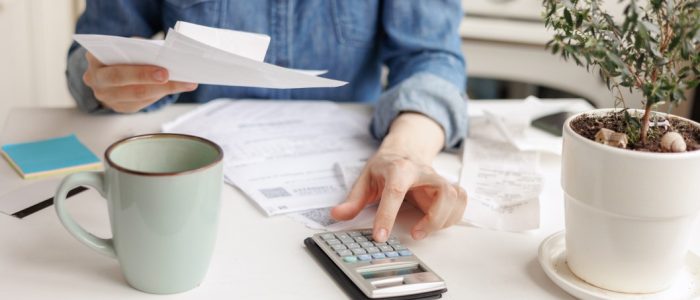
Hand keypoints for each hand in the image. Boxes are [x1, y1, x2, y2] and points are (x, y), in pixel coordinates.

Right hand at [82, 51, 197, 112]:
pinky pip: (142, 103)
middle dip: (154, 83)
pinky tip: (176, 88)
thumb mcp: (123, 46)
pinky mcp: (119, 107)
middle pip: (128, 86)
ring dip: (165, 90)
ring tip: (187, 84)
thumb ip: (138, 49)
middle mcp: (96, 81)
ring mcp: (106, 97)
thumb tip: (165, 54)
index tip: (164, 72)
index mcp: (95, 60)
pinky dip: (160, 94)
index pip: (118, 69)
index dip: (142, 72)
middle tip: (175, 79)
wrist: (105, 70)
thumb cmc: (118, 54)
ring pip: (138, 97)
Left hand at [331, 151, 466, 241]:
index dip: (387, 215)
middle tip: (415, 234)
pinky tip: (437, 224)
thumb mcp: (365, 179)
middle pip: (441, 192)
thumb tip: (337, 215)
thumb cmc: (385, 166)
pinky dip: (453, 216)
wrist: (405, 148)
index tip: (380, 236)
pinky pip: (461, 201)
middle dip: (432, 218)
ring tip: (424, 230)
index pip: (395, 191)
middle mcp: (423, 172)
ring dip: (444, 219)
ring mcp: (438, 179)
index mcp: (398, 168)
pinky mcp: (447, 188)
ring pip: (455, 197)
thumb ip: (353, 200)